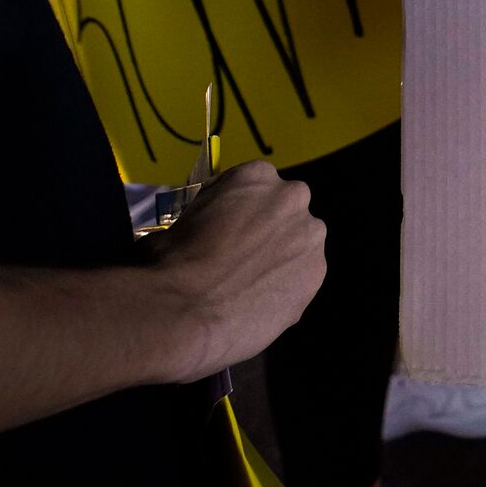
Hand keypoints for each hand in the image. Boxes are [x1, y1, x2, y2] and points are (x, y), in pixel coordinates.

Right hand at [138, 160, 326, 382]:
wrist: (183, 311)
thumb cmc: (169, 261)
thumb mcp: (179, 220)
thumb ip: (207, 215)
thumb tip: (203, 230)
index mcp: (257, 175)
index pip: (254, 188)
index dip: (240, 213)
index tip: (227, 232)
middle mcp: (292, 197)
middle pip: (284, 213)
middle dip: (266, 233)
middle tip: (240, 261)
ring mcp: (310, 237)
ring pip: (298, 246)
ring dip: (280, 260)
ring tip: (248, 288)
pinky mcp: (316, 275)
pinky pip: (300, 280)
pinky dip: (284, 290)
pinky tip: (257, 305)